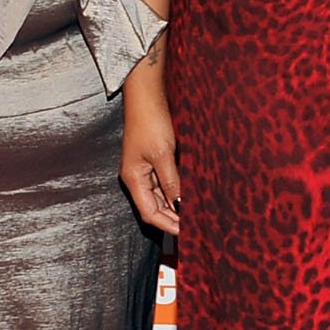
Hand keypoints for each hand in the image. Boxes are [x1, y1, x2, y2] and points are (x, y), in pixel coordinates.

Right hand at [120, 60, 181, 233]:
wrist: (146, 96)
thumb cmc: (150, 122)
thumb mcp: (163, 154)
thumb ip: (171, 181)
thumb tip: (181, 204)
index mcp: (133, 179)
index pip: (149, 213)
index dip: (167, 225)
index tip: (187, 233)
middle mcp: (137, 177)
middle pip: (154, 208)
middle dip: (173, 219)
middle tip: (195, 229)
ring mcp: (145, 169)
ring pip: (161, 197)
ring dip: (176, 207)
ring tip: (196, 217)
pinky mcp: (154, 160)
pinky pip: (165, 183)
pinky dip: (177, 192)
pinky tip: (191, 196)